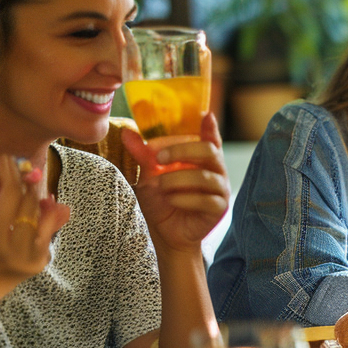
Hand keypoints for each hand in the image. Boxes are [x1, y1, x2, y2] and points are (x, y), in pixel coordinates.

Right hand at [0, 155, 70, 313]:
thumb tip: (35, 171)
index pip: (11, 190)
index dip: (12, 171)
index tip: (10, 163)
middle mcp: (9, 247)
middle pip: (28, 202)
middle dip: (25, 185)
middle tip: (21, 176)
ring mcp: (27, 258)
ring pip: (42, 216)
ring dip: (37, 200)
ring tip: (30, 194)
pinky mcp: (38, 265)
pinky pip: (47, 232)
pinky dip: (45, 218)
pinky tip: (44, 207)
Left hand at [124, 113, 230, 253]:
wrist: (166, 232)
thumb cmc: (161, 199)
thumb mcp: (148, 174)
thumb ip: (143, 154)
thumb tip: (127, 132)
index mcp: (202, 158)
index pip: (210, 138)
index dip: (209, 127)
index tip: (204, 115)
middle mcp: (216, 170)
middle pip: (209, 150)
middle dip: (182, 150)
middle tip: (158, 158)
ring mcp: (220, 189)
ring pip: (204, 176)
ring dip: (176, 179)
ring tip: (160, 186)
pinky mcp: (219, 208)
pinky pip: (205, 199)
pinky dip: (183, 198)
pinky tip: (170, 200)